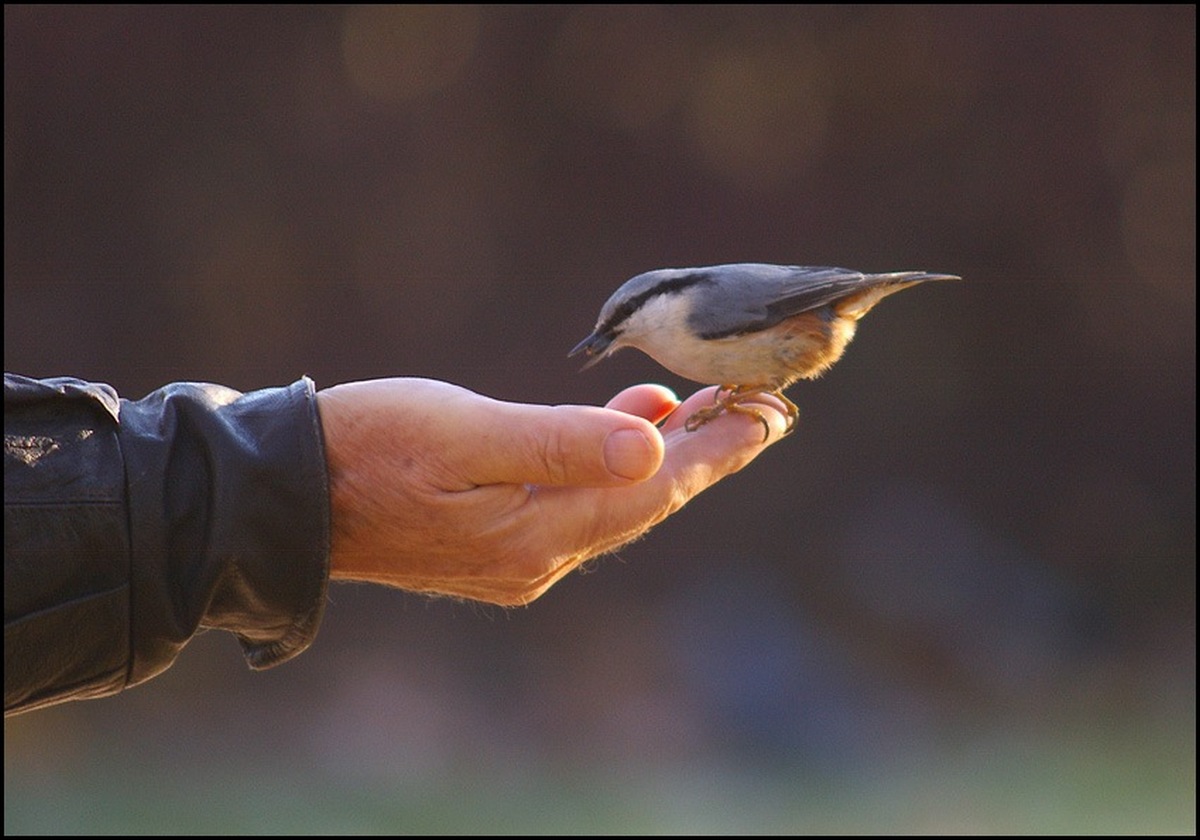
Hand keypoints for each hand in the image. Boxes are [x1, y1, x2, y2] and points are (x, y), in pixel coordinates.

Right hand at [316, 378, 788, 604]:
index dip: (715, 452)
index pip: (653, 490)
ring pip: (613, 502)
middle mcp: (538, 557)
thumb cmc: (366, 449)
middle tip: (763, 411)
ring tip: (708, 410)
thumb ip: (558, 441)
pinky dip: (609, 463)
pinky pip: (576, 504)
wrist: (286, 496)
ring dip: (661, 456)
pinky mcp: (495, 543)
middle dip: (705, 455)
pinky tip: (626, 425)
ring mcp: (516, 557)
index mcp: (537, 533)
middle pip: (644, 502)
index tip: (772, 416)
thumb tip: (651, 449)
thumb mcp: (462, 433)